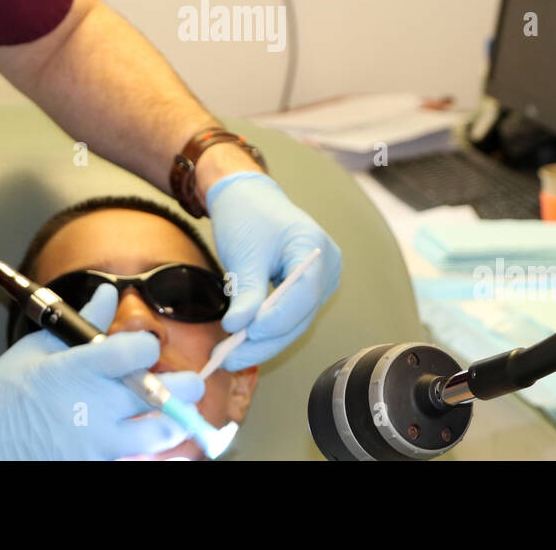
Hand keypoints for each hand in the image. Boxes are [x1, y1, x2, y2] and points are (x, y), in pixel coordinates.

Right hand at [0, 284, 204, 459]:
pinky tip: (147, 442)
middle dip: (185, 386)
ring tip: (172, 414)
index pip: (138, 352)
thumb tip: (108, 294)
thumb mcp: (39, 346)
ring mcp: (96, 446)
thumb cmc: (4, 392)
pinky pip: (138, 462)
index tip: (145, 349)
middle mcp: (94, 408)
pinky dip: (150, 453)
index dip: (148, 346)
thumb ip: (83, 323)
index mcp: (79, 370)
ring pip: (161, 436)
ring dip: (173, 422)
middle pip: (165, 397)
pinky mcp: (92, 467)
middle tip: (188, 383)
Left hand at [205, 171, 341, 370]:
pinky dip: (266, 331)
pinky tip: (242, 344)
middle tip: (230, 358)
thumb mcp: (244, 254)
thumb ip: (246, 292)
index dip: (278, 317)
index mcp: (314, 247)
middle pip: (300, 314)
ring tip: (230, 356)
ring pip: (294, 322)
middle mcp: (326, 266)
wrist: (246, 197)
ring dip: (264, 341)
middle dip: (265, 339)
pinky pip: (289, 316)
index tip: (247, 333)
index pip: (304, 291)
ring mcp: (319, 280)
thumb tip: (238, 328)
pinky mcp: (306, 290)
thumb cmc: (247, 216)